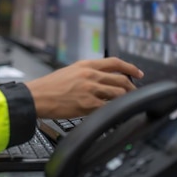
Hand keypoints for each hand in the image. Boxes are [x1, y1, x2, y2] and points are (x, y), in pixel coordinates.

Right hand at [24, 57, 142, 118]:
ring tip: (125, 104)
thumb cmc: (50, 85)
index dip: (130, 68)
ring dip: (125, 100)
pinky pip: (108, 107)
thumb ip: (87, 72)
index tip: (138, 73)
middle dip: (132, 88)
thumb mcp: (70, 71)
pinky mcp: (88, 104)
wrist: (38, 96)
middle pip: (121, 80)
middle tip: (134, 93)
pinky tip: (114, 113)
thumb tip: (103, 77)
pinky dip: (114, 111)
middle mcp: (90, 75)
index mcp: (86, 65)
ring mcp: (90, 90)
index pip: (115, 62)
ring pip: (118, 94)